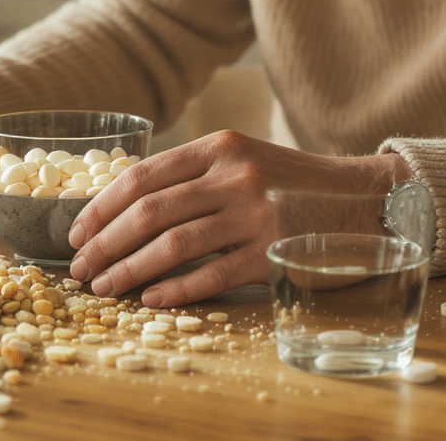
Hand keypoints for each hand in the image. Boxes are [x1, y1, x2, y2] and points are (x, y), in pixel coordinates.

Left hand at [67, 130, 411, 307]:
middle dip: (105, 243)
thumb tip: (124, 209)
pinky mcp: (273, 253)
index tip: (77, 233)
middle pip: (148, 211)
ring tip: (106, 287)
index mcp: (220, 147)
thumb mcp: (244, 161)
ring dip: (129, 270)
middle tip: (81, 268)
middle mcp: (235, 175)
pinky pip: (210, 275)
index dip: (101, 207)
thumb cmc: (295, 186)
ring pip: (172, 245)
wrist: (368, 202)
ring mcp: (255, 214)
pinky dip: (174, 289)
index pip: (142, 177)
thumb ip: (194, 175)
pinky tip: (151, 298)